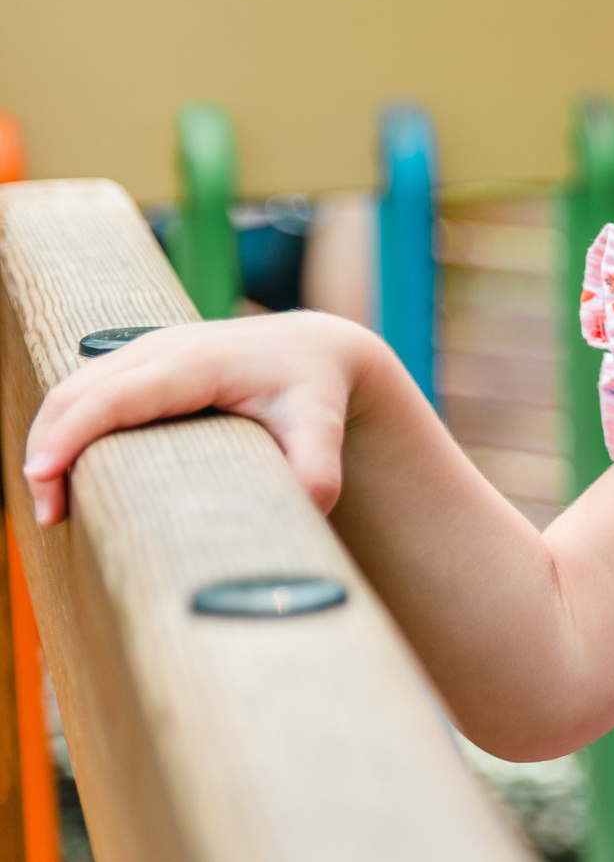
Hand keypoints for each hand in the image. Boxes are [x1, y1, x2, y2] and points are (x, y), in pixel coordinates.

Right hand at [23, 312, 400, 524]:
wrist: (315, 346)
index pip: (116, 395)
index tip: (42, 476)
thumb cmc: (314, 389)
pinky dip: (62, 426)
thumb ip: (317, 470)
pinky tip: (62, 470)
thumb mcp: (322, 427)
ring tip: (52, 504)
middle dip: (48, 448)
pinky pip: (82, 389)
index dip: (72, 433)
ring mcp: (145, 348)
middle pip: (77, 392)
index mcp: (200, 363)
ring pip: (70, 389)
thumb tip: (303, 512)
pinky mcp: (138, 361)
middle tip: (49, 514)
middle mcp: (162, 348)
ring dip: (48, 440)